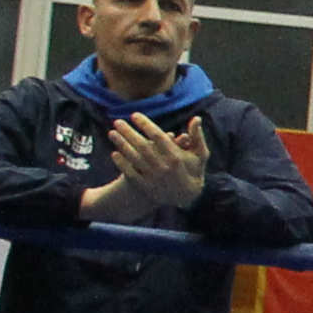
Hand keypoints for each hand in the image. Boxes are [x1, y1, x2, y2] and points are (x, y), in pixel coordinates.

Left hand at [94, 113, 208, 222]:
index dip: (145, 124)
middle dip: (128, 132)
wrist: (188, 197)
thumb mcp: (200, 155)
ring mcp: (154, 177)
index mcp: (176, 156)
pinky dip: (122, 163)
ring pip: (134, 158)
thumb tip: (196, 118)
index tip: (134, 115)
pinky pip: (130, 173)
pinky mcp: (146, 187)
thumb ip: (197, 136)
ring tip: (111, 133)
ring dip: (121, 144)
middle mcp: (163, 166)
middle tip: (117, 121)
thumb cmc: (194, 171)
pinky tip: (114, 153)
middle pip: (142, 145)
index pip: (157, 136)